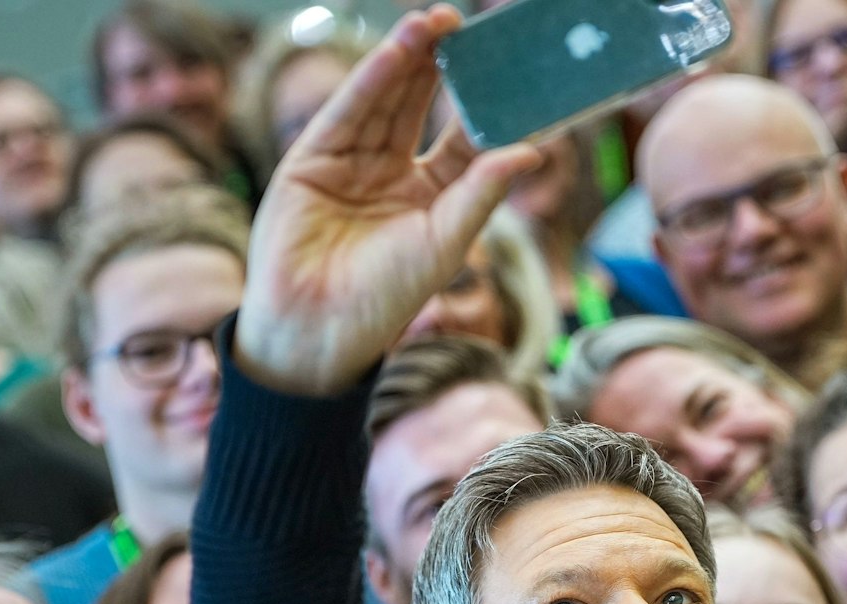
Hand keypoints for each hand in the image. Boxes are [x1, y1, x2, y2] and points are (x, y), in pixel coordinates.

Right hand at [232, 6, 540, 394]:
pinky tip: (396, 52)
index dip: (485, 105)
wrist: (317, 331)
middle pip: (423, 107)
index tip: (512, 70)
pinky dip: (372, 80)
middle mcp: (394, 175)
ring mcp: (352, 164)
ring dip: (407, 60)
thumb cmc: (386, 299)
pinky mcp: (312, 161)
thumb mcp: (446, 242)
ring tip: (433, 22)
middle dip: (442, 66)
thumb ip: (483, 192)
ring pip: (386, 101)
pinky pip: (348, 113)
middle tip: (467, 26)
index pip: (465, 139)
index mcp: (435, 198)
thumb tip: (534, 152)